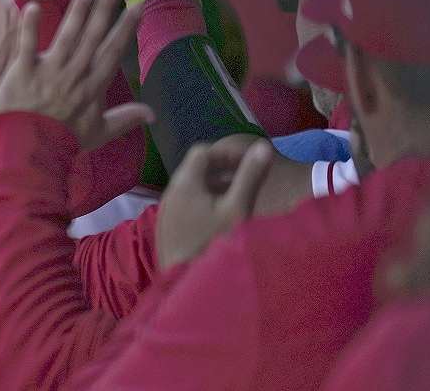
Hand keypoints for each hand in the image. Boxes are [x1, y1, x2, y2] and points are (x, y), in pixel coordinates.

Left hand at [0, 0, 152, 149]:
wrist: (29, 151)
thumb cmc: (64, 140)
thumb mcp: (99, 132)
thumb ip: (125, 119)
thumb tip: (152, 114)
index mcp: (92, 87)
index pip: (112, 52)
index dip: (125, 29)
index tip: (136, 8)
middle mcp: (74, 75)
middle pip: (92, 38)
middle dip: (103, 11)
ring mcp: (48, 71)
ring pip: (66, 37)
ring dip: (76, 13)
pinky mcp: (24, 71)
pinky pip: (26, 45)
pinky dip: (29, 26)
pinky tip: (32, 5)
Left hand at [155, 137, 273, 270]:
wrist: (185, 282)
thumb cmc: (213, 242)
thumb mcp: (237, 208)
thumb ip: (250, 176)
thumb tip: (263, 147)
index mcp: (184, 182)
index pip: (202, 152)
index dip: (226, 154)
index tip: (247, 164)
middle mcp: (170, 191)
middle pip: (195, 169)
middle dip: (222, 170)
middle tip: (246, 181)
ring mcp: (165, 210)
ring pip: (191, 188)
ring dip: (214, 187)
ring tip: (238, 199)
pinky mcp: (166, 227)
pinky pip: (185, 204)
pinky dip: (204, 202)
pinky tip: (220, 219)